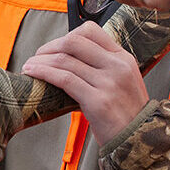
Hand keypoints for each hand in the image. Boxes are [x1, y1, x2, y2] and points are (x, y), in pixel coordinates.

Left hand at [21, 22, 147, 144]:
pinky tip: (33, 74)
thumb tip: (72, 58)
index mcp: (123, 58)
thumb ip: (104, 67)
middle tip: (38, 56)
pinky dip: (43, 73)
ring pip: (65, 60)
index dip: (67, 35)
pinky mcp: (97, 100)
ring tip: (30, 66)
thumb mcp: (125, 81)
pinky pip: (64, 79)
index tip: (56, 47)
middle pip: (74, 42)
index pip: (91, 31)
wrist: (139, 138)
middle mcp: (117, 66)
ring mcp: (108, 83)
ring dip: (40, 61)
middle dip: (49, 47)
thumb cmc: (128, 113)